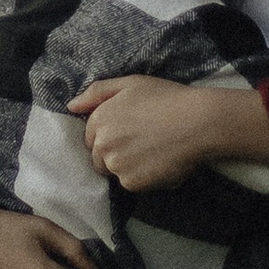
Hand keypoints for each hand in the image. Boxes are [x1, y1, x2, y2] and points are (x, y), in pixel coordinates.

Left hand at [70, 75, 268, 189]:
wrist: (198, 122)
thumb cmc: (167, 98)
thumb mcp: (130, 84)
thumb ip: (97, 93)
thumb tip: (71, 106)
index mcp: (99, 119)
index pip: (91, 138)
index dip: (111, 136)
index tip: (131, 132)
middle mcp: (102, 144)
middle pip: (98, 158)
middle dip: (115, 153)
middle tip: (143, 143)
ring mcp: (116, 165)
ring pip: (114, 172)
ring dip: (128, 167)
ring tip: (153, 152)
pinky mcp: (132, 182)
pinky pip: (131, 184)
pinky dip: (143, 177)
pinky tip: (160, 163)